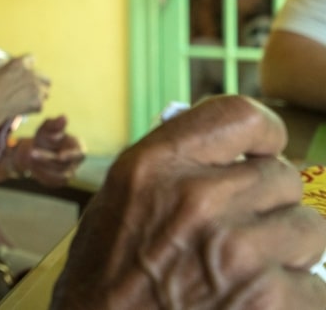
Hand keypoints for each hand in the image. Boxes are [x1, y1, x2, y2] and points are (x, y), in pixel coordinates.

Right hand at [0, 52, 48, 119]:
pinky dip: (34, 106)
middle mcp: (32, 75)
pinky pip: (41, 104)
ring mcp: (37, 91)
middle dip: (36, 80)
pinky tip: (24, 106)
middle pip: (43, 76)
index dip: (25, 64)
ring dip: (39, 93)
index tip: (20, 70)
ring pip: (46, 90)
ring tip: (28, 96)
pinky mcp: (38, 104)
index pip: (31, 59)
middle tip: (26, 85)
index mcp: (21, 64)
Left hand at [13, 115, 84, 186]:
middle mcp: (76, 162)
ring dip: (42, 167)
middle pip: (64, 164)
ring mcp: (69, 173)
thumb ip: (55, 124)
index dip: (70, 155)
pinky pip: (51, 181)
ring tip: (30, 158)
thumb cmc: (46, 136)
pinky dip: (40, 174)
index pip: (79, 154)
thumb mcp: (47, 128)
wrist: (38, 150)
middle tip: (32, 153)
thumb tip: (64, 117)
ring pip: (58, 175)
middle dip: (46, 159)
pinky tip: (33, 166)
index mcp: (78, 147)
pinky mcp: (59, 181)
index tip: (60, 156)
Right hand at [51, 95, 325, 308]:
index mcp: (155, 166)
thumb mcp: (119, 201)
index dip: (264, 135)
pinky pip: (318, 288)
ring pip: (310, 230)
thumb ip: (173, 168)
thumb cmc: (105, 278)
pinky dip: (297, 300)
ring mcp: (237, 251)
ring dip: (288, 252)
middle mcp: (197, 198)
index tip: (261, 152)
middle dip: (270, 205)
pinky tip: (256, 304)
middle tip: (241, 231)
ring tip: (248, 271)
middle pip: (284, 177)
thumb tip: (233, 151)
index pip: (241, 117)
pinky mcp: (268, 301)